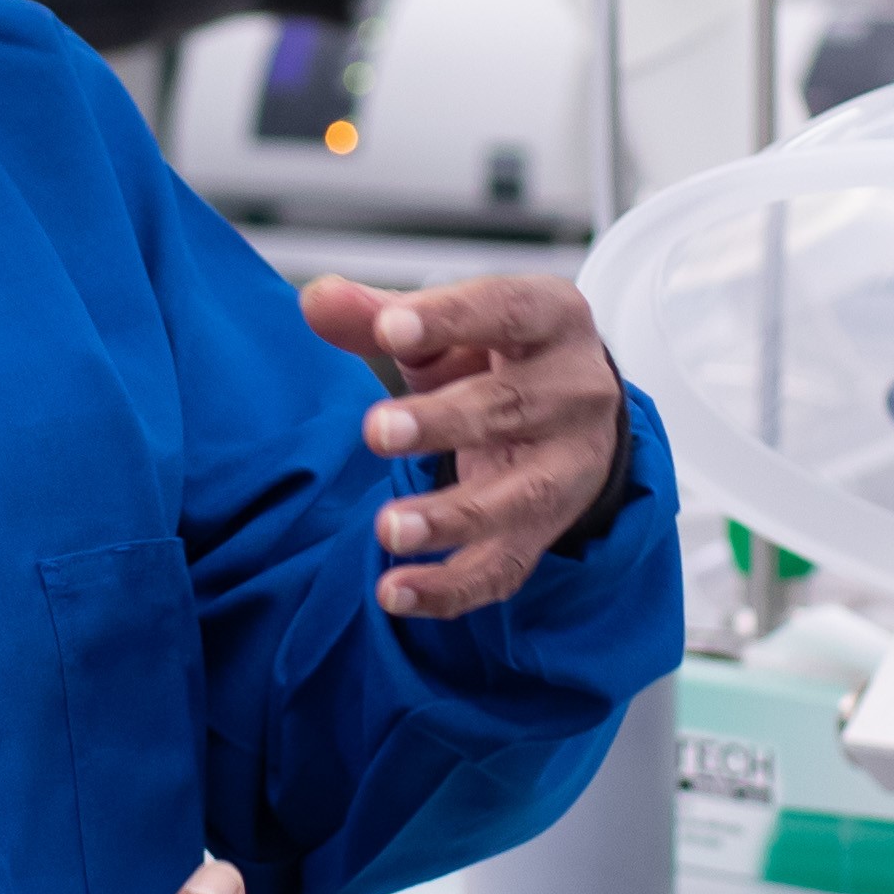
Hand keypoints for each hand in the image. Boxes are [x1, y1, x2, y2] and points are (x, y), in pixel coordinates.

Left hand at [302, 270, 627, 618]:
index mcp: (552, 319)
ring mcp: (568, 468)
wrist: (579, 412)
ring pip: (516, 499)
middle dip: (443, 423)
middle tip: (375, 432)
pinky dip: (451, 588)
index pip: (505, 312)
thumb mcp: (447, 326)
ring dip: (451, 519)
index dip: (449, 319)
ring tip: (388, 529)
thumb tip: (315, 300)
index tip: (388, 330)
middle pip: (510, 408)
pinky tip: (394, 593)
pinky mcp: (547, 530)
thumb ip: (379, 314)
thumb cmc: (498, 355)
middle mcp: (574, 392)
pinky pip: (505, 568)